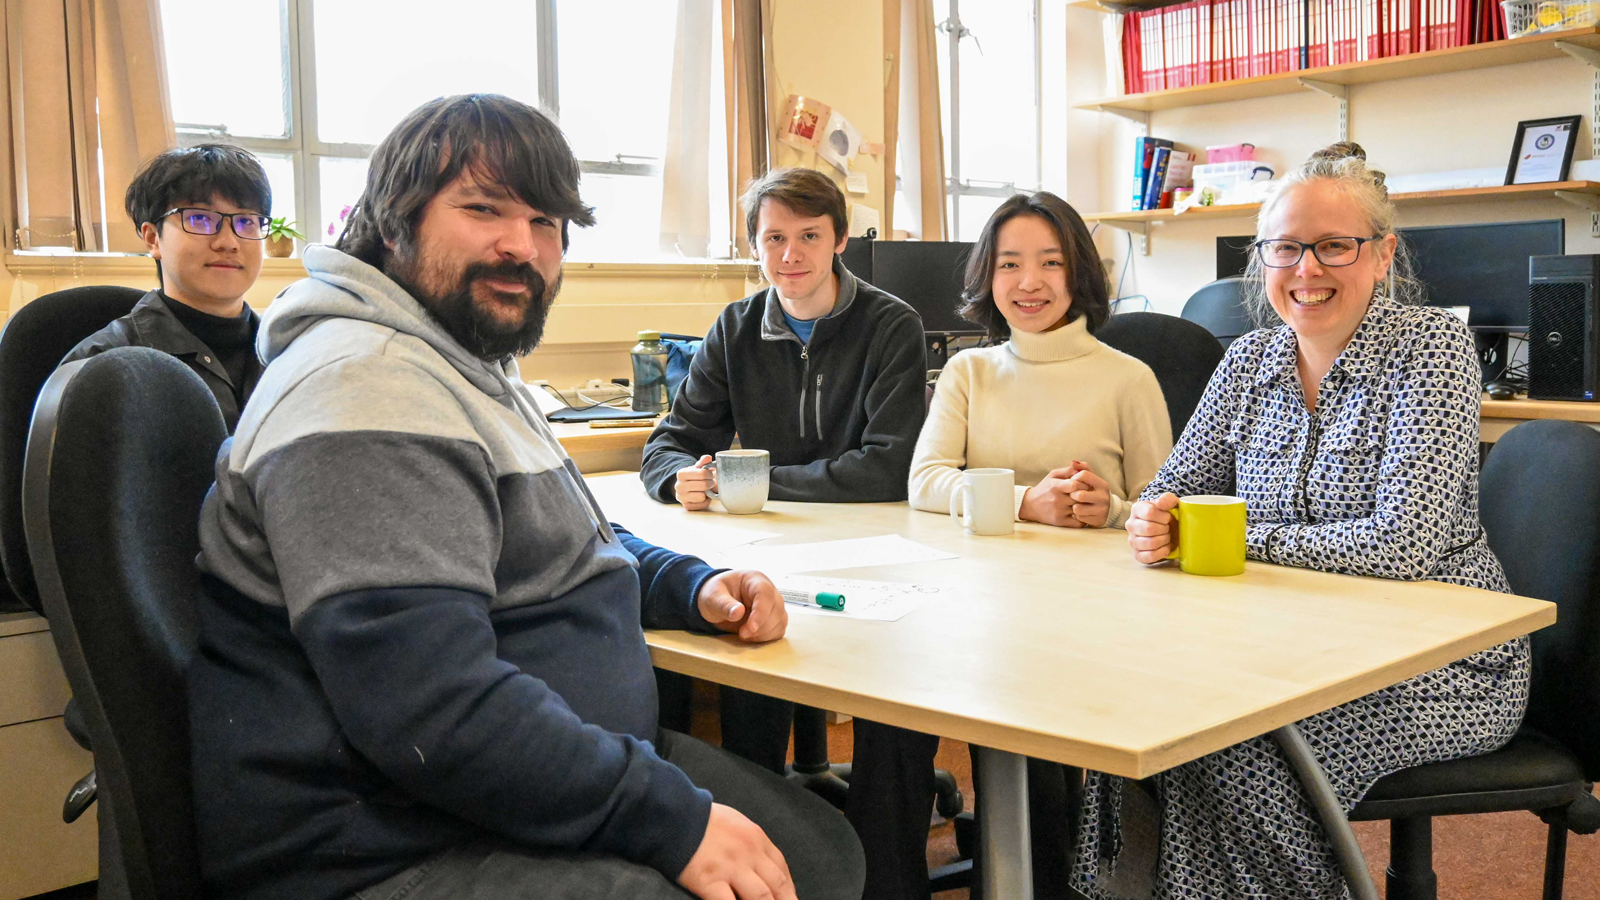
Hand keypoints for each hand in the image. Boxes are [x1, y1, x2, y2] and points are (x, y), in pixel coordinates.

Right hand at [675, 455, 716, 510]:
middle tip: (711, 482)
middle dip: (710, 483)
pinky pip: (702, 505)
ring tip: (706, 489)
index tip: (710, 474)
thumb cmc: (694, 477)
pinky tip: (703, 497)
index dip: (710, 474)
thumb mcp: (697, 468)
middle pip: (703, 485)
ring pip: (702, 496)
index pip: (702, 473)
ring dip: (707, 493)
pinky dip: (706, 501)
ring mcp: (681, 497)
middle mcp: (678, 486)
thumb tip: (708, 458)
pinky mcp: (686, 506)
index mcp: (681, 474)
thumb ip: (703, 462)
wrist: (686, 489)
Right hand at [678, 803, 795, 899]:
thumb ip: (751, 843)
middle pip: (777, 886)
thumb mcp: (736, 822)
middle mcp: (749, 855)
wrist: (675, 816)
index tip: (790, 899)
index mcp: (757, 839)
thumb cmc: (703, 819)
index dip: (789, 889)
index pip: (782, 869)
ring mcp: (731, 869)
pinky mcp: (710, 882)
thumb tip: (760, 863)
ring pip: (761, 898)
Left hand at [697, 570, 786, 642]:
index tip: (750, 628)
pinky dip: (767, 637)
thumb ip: (724, 604)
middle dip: (761, 626)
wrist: (717, 601)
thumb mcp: (713, 597)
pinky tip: (752, 636)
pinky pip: (778, 629)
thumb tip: (738, 613)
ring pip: (780, 621)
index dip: (760, 612)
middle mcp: (769, 590)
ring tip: (744, 634)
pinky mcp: (774, 618)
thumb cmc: (716, 595)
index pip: (765, 594)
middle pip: (776, 609)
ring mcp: (774, 604)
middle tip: (741, 634)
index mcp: (754, 579)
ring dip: (764, 633)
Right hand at [1019, 464, 1088, 527]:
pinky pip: (1078, 522)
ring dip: (1086, 507)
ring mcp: (1059, 512)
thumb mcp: (1053, 475)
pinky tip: (1082, 513)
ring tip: (1086, 503)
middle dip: (1087, 495)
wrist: (1030, 505)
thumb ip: (1068, 470)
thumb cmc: (1045, 488)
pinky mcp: (1060, 522)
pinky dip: (1083, 518)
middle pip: (1080, 497)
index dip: (1083, 484)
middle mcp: (1057, 499)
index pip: (1076, 485)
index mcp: (1055, 486)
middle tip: (1088, 495)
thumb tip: (1082, 468)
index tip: (1084, 485)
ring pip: (1081, 509)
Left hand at [1064, 463, 1111, 527]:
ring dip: (1073, 506)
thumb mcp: (1092, 479)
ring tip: (1075, 504)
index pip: (1084, 475)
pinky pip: (1079, 518)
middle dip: (1073, 495)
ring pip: (1077, 508)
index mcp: (1102, 484)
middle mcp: (1104, 497)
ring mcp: (1101, 510)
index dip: (1074, 478)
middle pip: (1079, 494)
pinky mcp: (1097, 520)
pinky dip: (1076, 515)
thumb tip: (1072, 462)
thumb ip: (1083, 468)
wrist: (1108, 511)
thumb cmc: (1094, 491)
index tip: (1072, 482)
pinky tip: (1079, 513)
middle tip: (1072, 495)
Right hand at [1127, 492, 1178, 564]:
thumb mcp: (1171, 503)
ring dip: (1164, 540)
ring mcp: (1132, 541)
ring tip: (1167, 537)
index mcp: (1137, 509)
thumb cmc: (1168, 515)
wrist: (1170, 529)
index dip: (1164, 517)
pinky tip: (1166, 547)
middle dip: (1164, 529)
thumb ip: (1167, 499)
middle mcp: (1131, 524)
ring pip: (1149, 543)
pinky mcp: (1137, 554)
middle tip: (1168, 528)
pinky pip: (1148, 557)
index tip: (1168, 518)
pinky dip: (1161, 553)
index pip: (1150, 513)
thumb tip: (1160, 504)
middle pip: (1149, 529)